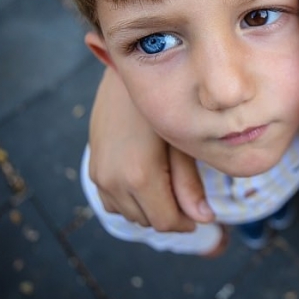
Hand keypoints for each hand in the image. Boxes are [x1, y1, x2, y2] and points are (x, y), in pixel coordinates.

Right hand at [88, 66, 212, 231]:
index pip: (165, 221)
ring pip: (128, 214)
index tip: (204, 214)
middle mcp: (114, 181)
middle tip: (191, 198)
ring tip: (172, 188)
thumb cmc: (161, 104)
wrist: (123, 76)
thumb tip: (204, 219)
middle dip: (170, 215)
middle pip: (147, 221)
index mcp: (139, 175)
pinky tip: (149, 182)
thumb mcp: (181, 143)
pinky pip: (112, 200)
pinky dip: (130, 201)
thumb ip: (190, 184)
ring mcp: (99, 175)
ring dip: (150, 210)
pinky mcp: (94, 167)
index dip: (187, 223)